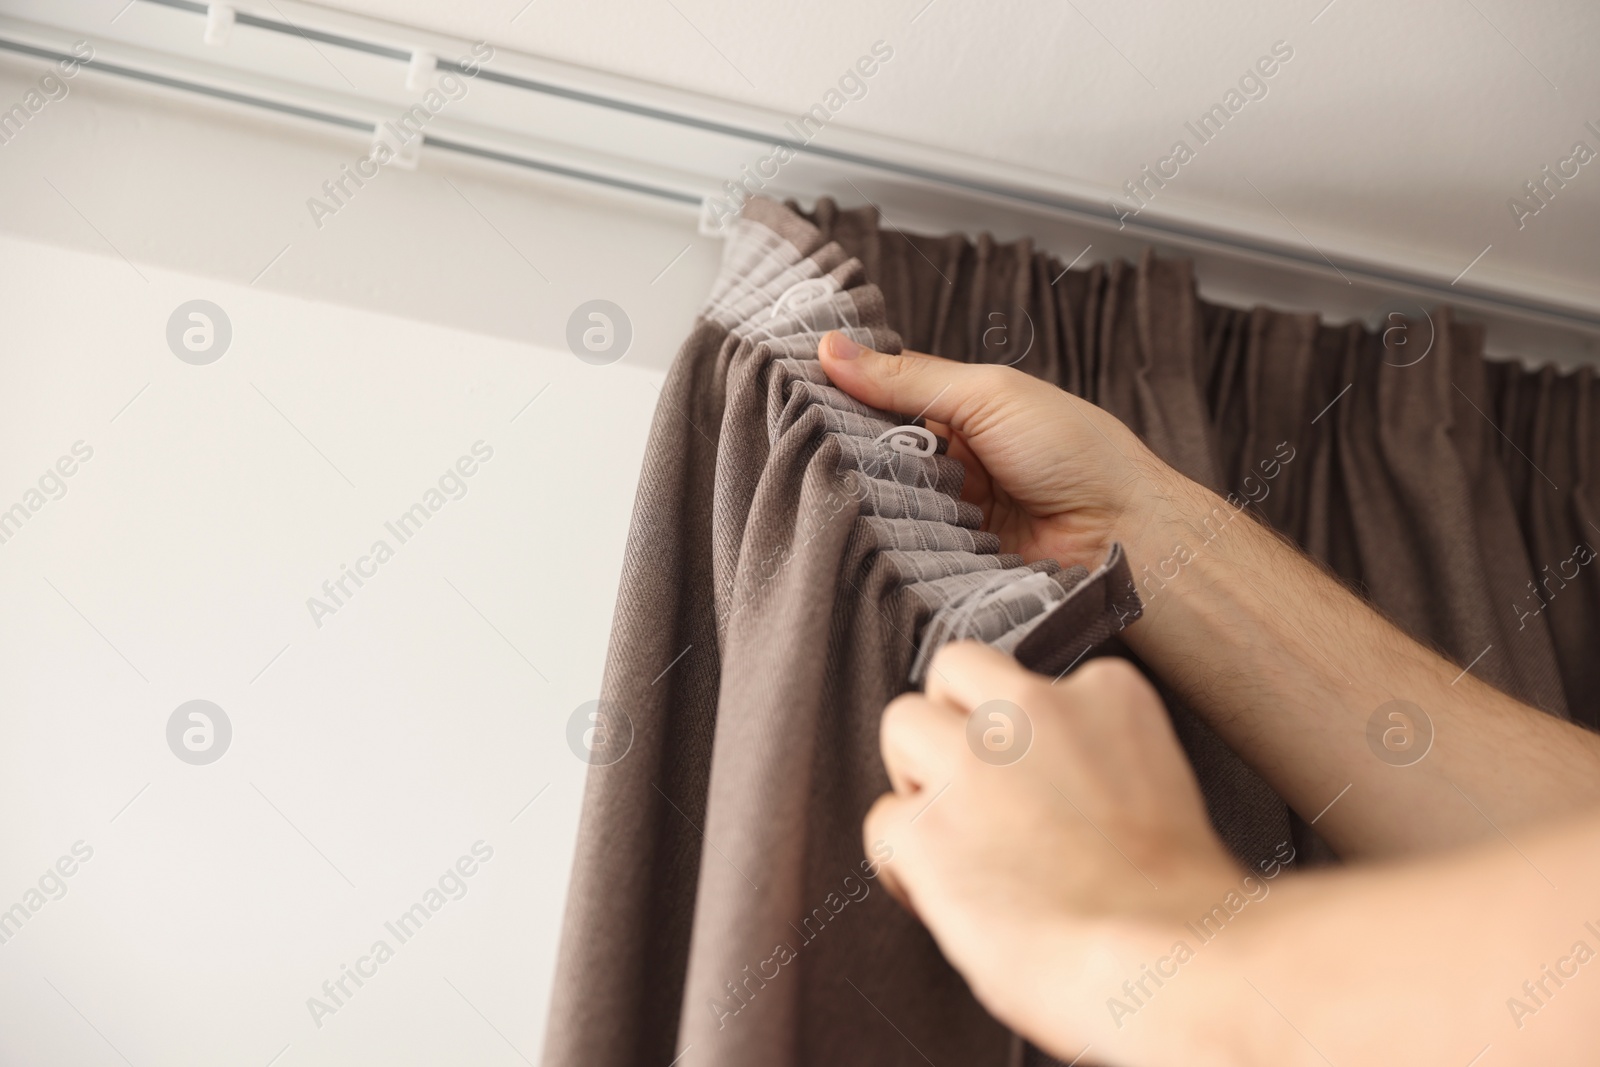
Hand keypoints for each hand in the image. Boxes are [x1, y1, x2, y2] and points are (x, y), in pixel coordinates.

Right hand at [820, 331, 1192, 569]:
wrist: (1124, 534)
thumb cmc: (1074, 452)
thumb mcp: (987, 395)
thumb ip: (908, 378)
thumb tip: (831, 348)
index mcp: (960, 410)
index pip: (880, 399)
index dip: (838, 395)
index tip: (787, 392)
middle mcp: (949, 460)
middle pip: (873, 453)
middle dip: (844, 452)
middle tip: (799, 446)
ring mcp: (946, 511)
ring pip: (880, 502)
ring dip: (864, 498)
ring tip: (825, 488)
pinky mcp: (946, 559)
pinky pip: (900, 547)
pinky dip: (884, 539)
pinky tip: (858, 531)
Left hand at [864, 642, 1246, 1063]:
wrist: (1173, 961)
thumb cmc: (1179, 905)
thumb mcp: (1154, 785)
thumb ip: (1092, 760)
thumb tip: (1050, 793)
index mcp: (1107, 695)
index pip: (1030, 682)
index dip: (1021, 737)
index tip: (1036, 787)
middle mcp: (1032, 709)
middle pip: (953, 671)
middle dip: (952, 723)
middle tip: (974, 792)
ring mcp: (971, 761)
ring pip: (901, 723)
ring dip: (917, 777)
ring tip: (953, 837)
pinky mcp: (924, 825)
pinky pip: (882, 824)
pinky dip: (902, 864)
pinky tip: (941, 898)